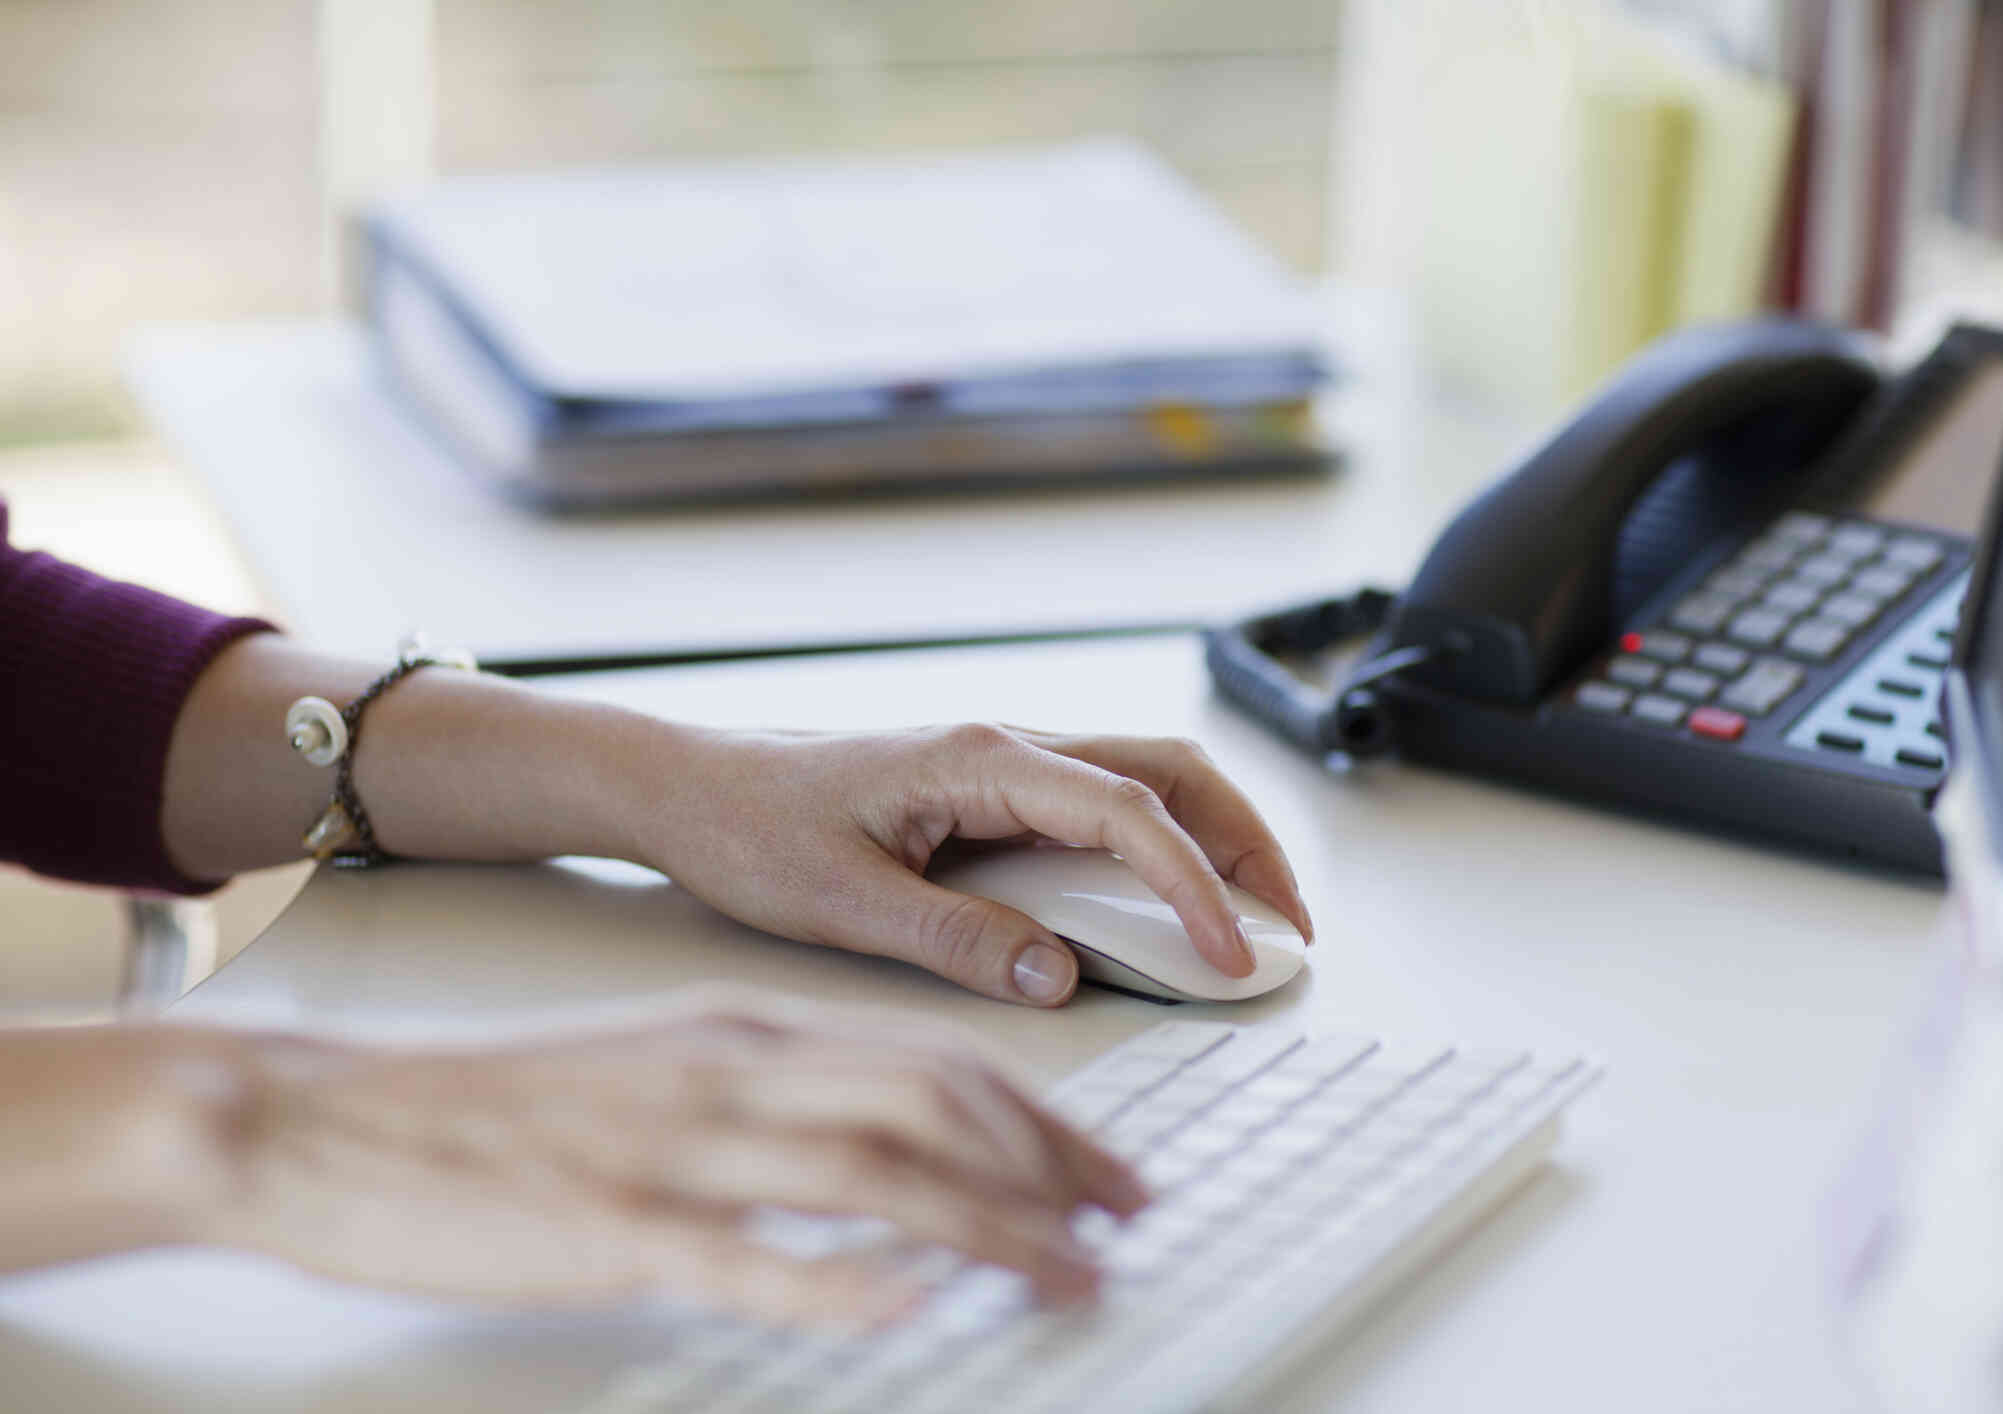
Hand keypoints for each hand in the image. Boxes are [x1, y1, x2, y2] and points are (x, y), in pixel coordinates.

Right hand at [197, 997, 1147, 1321]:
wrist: (340, 1113)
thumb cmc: (504, 1099)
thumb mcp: (664, 1061)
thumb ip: (774, 1087)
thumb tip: (887, 1135)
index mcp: (747, 1028)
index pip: (935, 1059)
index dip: (1042, 1115)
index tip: (1106, 1168)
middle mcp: (733, 1072)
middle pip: (935, 1105)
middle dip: (1053, 1166)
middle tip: (1125, 1221)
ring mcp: (678, 1148)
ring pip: (877, 1173)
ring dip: (995, 1227)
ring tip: (1072, 1276)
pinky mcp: (616, 1227)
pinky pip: (752, 1256)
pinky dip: (845, 1281)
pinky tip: (912, 1308)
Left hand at [623, 723, 1313, 1006]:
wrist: (690, 786)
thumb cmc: (751, 827)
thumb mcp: (845, 902)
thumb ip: (959, 940)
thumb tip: (1061, 976)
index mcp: (980, 758)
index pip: (1127, 810)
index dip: (1195, 882)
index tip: (1232, 950)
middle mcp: (1006, 746)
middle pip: (1167, 770)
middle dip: (1244, 840)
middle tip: (1286, 925)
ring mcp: (1003, 765)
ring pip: (1143, 781)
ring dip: (1210, 840)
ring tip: (1248, 917)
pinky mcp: (990, 793)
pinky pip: (1100, 809)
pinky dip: (1157, 850)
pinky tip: (1163, 904)